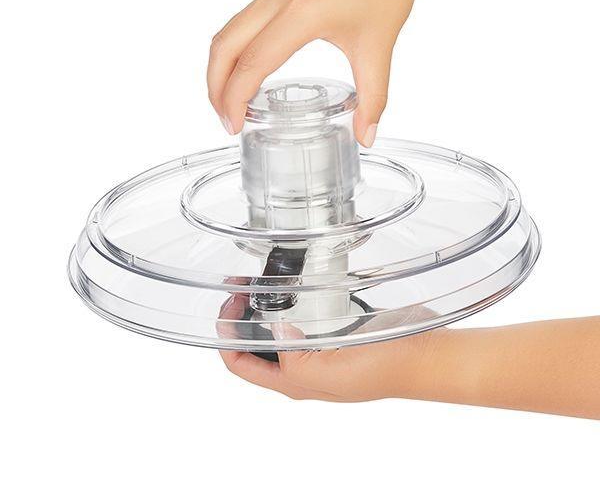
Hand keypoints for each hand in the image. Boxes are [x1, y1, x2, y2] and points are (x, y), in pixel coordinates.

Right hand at [207, 0, 436, 145]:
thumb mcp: (379, 47)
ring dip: (219, 70)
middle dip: (216, 88)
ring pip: (227, 33)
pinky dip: (232, 53)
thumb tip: (366, 137)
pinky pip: (240, 23)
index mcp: (304, 12)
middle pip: (225, 46)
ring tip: (229, 103)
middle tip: (226, 121)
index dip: (236, 97)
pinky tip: (246, 73)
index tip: (234, 125)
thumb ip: (374, 98)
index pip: (254, 61)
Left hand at [218, 294, 455, 401]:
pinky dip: (291, 298)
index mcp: (295, 381)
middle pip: (255, 344)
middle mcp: (303, 366)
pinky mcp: (335, 328)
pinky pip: (304, 313)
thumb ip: (294, 358)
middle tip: (241, 285)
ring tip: (258, 279)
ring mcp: (319, 346)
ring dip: (262, 305)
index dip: (226, 336)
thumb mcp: (331, 373)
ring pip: (278, 326)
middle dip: (240, 316)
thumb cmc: (384, 369)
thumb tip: (274, 328)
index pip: (241, 365)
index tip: (229, 304)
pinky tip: (292, 281)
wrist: (424, 354)